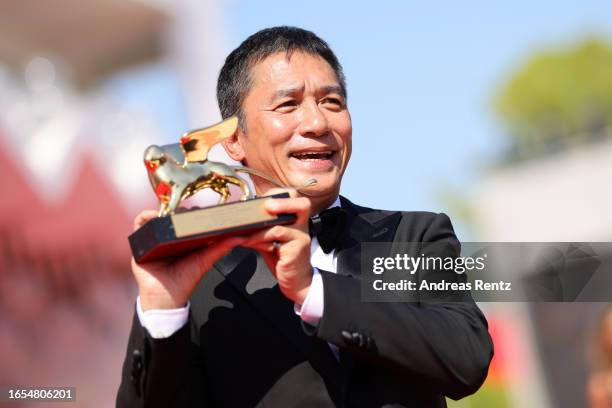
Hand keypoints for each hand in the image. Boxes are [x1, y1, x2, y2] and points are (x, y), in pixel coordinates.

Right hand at [131, 210, 245, 310]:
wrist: (166, 298)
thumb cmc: (185, 280)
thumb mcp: (205, 261)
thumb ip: (221, 248)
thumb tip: (240, 238)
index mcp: (185, 238)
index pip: (189, 218)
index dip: (194, 211)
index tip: (202, 209)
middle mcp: (169, 236)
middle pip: (173, 214)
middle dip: (180, 209)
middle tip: (188, 211)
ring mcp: (155, 238)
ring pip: (158, 216)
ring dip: (164, 209)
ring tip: (173, 213)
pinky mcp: (141, 242)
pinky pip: (140, 223)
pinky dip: (145, 215)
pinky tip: (154, 215)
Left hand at [242, 189, 312, 303]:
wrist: (295, 282)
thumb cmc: (281, 259)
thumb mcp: (268, 241)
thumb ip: (258, 229)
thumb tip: (237, 222)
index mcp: (297, 220)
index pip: (293, 198)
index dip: (277, 195)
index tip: (261, 201)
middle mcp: (303, 225)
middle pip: (303, 203)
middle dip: (282, 201)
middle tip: (266, 205)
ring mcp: (302, 236)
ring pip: (284, 220)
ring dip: (260, 225)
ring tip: (245, 232)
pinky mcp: (298, 248)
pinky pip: (277, 235)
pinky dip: (260, 237)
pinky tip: (249, 242)